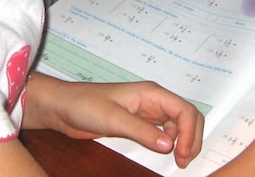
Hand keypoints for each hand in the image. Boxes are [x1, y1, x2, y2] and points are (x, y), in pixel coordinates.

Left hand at [23, 73, 203, 167]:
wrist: (63, 108)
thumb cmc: (85, 104)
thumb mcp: (114, 118)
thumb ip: (142, 131)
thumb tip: (169, 145)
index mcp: (151, 93)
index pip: (184, 110)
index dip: (189, 132)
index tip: (181, 153)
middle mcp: (153, 101)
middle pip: (187, 117)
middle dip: (191, 137)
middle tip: (183, 160)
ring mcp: (147, 112)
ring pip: (178, 125)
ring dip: (183, 141)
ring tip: (178, 160)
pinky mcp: (139, 123)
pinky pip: (164, 132)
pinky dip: (170, 143)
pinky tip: (165, 153)